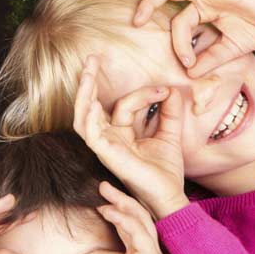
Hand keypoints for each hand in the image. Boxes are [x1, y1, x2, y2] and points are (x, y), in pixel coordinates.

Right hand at [73, 57, 189, 219]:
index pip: (124, 105)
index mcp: (121, 134)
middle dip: (89, 81)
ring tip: (87, 73)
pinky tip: (92, 102)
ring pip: (84, 117)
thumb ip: (169, 112)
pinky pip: (90, 134)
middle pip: (91, 106)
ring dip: (83, 94)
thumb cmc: (166, 171)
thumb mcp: (171, 133)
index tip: (165, 91)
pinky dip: (89, 117)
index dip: (143, 93)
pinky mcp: (106, 155)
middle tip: (91, 58)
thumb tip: (171, 90)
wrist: (170, 195)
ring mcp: (105, 147)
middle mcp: (109, 139)